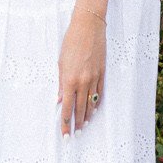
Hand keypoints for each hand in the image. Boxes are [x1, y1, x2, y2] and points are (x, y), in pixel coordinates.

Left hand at [58, 12, 105, 134]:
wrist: (88, 27)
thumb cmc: (71, 42)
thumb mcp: (61, 62)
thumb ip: (61, 83)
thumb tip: (59, 99)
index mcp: (69, 79)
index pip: (67, 108)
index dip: (65, 122)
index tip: (65, 133)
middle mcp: (83, 82)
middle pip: (80, 109)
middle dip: (77, 124)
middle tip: (75, 135)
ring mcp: (94, 78)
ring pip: (91, 103)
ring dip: (87, 116)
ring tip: (84, 126)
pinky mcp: (102, 73)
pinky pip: (99, 93)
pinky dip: (96, 103)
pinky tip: (94, 109)